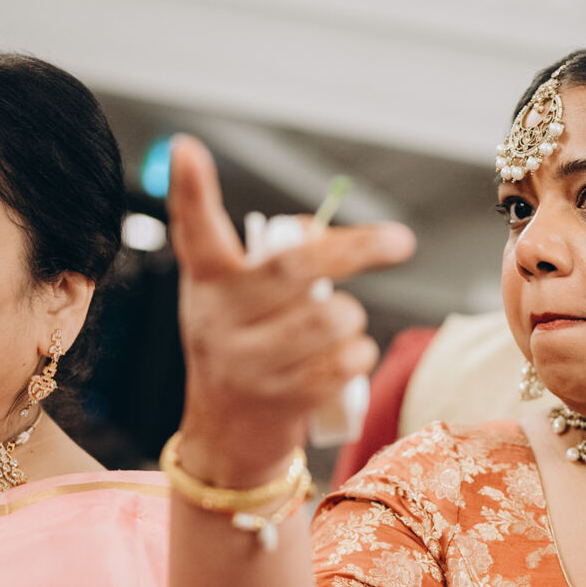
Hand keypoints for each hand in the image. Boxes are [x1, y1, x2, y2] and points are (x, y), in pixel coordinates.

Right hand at [166, 135, 413, 482]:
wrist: (225, 438)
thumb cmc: (245, 348)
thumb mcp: (239, 301)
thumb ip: (271, 261)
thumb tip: (323, 232)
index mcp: (208, 283)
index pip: (195, 230)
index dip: (191, 189)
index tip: (186, 148)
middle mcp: (217, 318)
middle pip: (295, 267)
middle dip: (357, 250)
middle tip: (399, 242)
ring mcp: (245, 363)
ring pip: (332, 318)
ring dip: (353, 320)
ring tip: (339, 330)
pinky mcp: (277, 401)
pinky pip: (343, 363)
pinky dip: (358, 357)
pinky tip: (345, 360)